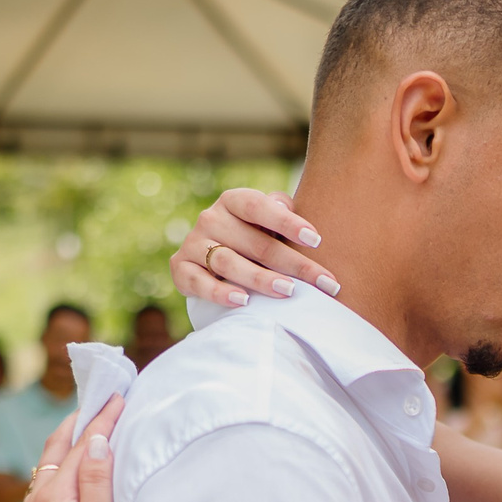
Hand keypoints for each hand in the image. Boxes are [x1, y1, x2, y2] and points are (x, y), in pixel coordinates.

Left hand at [15, 395, 126, 501]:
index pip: (80, 443)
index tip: (120, 392)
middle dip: (79, 422)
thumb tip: (94, 440)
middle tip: (101, 398)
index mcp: (53, 498)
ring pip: (46, 473)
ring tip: (85, 430)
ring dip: (66, 447)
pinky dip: (58, 475)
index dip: (102, 416)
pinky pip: (43, 496)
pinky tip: (66, 481)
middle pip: (55, 451)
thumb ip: (95, 484)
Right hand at [169, 189, 338, 307]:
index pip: (259, 207)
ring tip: (288, 291)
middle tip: (321, 281)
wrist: (210, 259)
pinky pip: (199, 282)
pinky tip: (243, 301)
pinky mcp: (180, 269)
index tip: (316, 240)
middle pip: (254, 243)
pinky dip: (220, 292)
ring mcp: (193, 243)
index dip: (287, 222)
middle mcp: (210, 218)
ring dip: (260, 278)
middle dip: (292, 263)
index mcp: (233, 201)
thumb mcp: (266, 219)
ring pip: (228, 262)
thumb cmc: (251, 236)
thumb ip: (280, 210)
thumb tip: (286, 207)